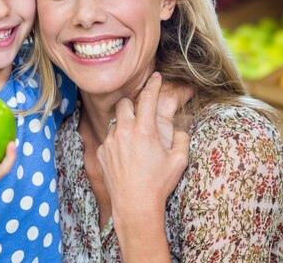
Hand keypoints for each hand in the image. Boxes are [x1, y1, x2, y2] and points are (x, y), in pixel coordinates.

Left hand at [97, 72, 189, 221]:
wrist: (135, 206)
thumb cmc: (158, 184)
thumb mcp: (179, 160)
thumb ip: (181, 138)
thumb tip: (179, 129)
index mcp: (144, 129)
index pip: (148, 97)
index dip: (153, 84)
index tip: (156, 76)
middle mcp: (124, 131)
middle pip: (125, 103)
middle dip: (133, 103)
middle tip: (142, 112)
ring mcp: (110, 142)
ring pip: (115, 121)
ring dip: (125, 123)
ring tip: (135, 138)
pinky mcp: (101, 152)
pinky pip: (109, 139)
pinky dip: (117, 141)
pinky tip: (126, 156)